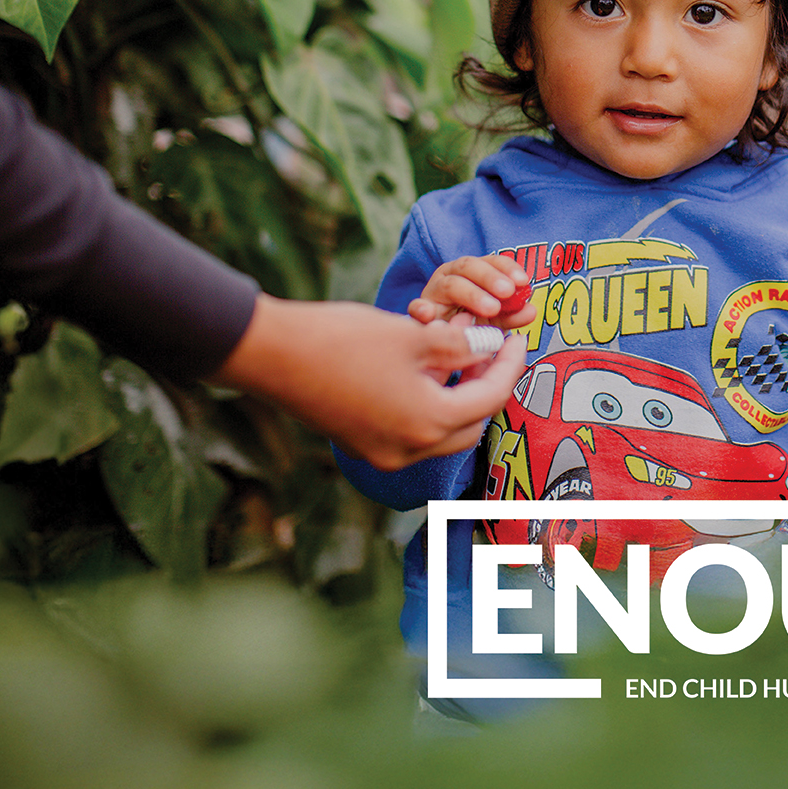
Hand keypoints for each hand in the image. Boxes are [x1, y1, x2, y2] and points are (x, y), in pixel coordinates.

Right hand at [213, 295, 525, 469]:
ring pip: (444, 435)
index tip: (517, 338)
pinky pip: (414, 435)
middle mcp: (409, 449)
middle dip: (489, 388)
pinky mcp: (364, 446)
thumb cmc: (341, 339)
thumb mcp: (412, 335)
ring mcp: (383, 453)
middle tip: (495, 351)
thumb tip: (494, 344)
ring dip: (460, 401)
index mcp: (428, 422)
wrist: (270, 355)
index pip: (490, 397)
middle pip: (472, 425)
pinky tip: (428, 375)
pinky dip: (430, 408)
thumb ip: (461, 344)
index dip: (509, 364)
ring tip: (464, 359)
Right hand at [406, 254, 535, 329]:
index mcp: (472, 272)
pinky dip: (421, 309)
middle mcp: (451, 276)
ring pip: (451, 285)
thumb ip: (513, 315)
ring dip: (472, 294)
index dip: (507, 267)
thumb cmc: (471, 324)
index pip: (491, 261)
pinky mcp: (419, 312)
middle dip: (491, 277)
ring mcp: (433, 292)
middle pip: (469, 266)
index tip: (523, 280)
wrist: (440, 343)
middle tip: (508, 291)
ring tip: (491, 309)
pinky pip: (417, 307)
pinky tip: (429, 313)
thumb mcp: (496, 320)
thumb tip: (532, 311)